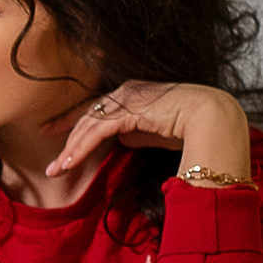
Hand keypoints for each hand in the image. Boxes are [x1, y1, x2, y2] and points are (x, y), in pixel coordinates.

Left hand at [43, 81, 249, 180]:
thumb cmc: (187, 125)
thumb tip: (120, 139)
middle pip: (86, 117)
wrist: (211, 118)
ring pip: (88, 125)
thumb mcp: (153, 131)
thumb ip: (134, 133)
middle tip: (50, 163)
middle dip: (65, 140)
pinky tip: (70, 162)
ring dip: (70, 149)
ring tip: (56, 170)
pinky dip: (81, 147)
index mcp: (128, 94)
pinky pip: (97, 131)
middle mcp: (123, 92)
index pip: (93, 108)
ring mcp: (125, 98)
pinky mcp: (128, 110)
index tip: (51, 131)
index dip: (70, 121)